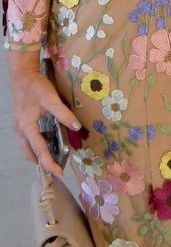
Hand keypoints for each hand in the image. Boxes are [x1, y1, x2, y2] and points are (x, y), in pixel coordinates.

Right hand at [7, 53, 79, 176]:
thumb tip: (76, 127)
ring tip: (51, 160)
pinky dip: (35, 146)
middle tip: (55, 170)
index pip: (39, 150)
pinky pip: (26, 140)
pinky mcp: (20, 122)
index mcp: (26, 126)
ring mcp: (18, 126)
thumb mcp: (51, 98)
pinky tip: (45, 143)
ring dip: (37, 155)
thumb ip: (63, 114)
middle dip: (41, 163)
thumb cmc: (35, 85)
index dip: (49, 163)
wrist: (22, 74)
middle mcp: (20, 129)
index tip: (58, 173)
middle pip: (29, 153)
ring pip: (26, 148)